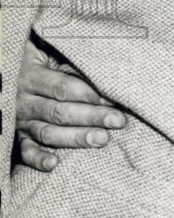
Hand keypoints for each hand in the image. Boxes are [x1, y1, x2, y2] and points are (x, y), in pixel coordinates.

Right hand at [16, 39, 126, 170]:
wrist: (5, 65)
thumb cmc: (37, 56)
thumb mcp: (49, 53)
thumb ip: (70, 64)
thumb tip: (105, 77)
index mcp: (32, 76)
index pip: (63, 88)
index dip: (89, 94)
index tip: (114, 99)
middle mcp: (24, 100)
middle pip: (60, 112)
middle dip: (92, 117)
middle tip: (118, 121)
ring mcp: (20, 120)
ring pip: (48, 133)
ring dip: (76, 138)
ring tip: (102, 139)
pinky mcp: (16, 136)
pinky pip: (25, 151)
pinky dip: (38, 159)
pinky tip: (54, 164)